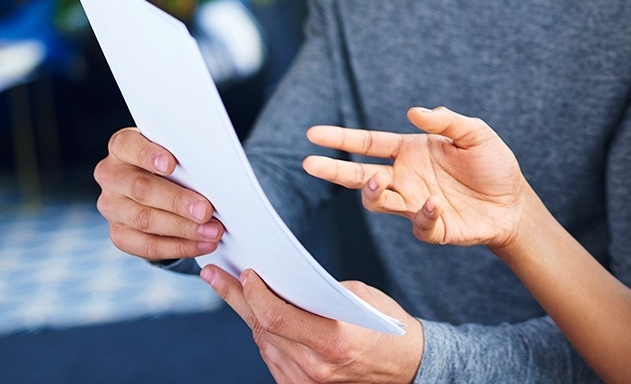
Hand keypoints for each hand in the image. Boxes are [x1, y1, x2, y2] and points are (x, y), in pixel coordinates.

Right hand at [93, 127, 222, 260]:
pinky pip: (147, 246)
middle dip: (176, 201)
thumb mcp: (177, 151)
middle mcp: (111, 176)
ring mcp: (112, 206)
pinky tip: (201, 245)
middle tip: (206, 210)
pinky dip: (178, 247)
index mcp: (122, 147)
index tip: (171, 164)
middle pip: (140, 188)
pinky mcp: (119, 233)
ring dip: (182, 228)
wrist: (159, 184)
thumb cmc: (175, 161)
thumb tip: (215, 169)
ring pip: (144, 220)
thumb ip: (186, 155)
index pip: (128, 146)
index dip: (148, 155)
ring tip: (212, 231)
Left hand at [200, 266, 423, 383]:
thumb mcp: (358, 298)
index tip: (243, 271)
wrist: (405, 367)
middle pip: (261, 328)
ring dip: (249, 315)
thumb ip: (318, 294)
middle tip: (213, 274)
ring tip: (233, 289)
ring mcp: (304, 383)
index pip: (276, 317)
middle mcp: (314, 368)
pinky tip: (259, 316)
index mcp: (332, 341)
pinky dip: (265, 334)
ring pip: (263, 342)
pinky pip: (272, 357)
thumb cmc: (386, 328)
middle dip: (236, 298)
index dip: (253, 293)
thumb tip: (283, 282)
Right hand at [302, 106, 527, 248]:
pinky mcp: (432, 227)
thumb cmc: (492, 164)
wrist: (514, 202)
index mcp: (410, 152)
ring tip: (380, 179)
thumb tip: (414, 111)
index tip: (313, 134)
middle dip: (334, 170)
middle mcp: (406, 178)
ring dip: (374, 192)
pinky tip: (432, 203)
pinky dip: (421, 214)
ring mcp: (415, 204)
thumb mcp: (475, 133)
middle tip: (310, 163)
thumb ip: (446, 121)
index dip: (341, 140)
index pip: (368, 144)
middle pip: (360, 176)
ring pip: (379, 202)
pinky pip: (417, 224)